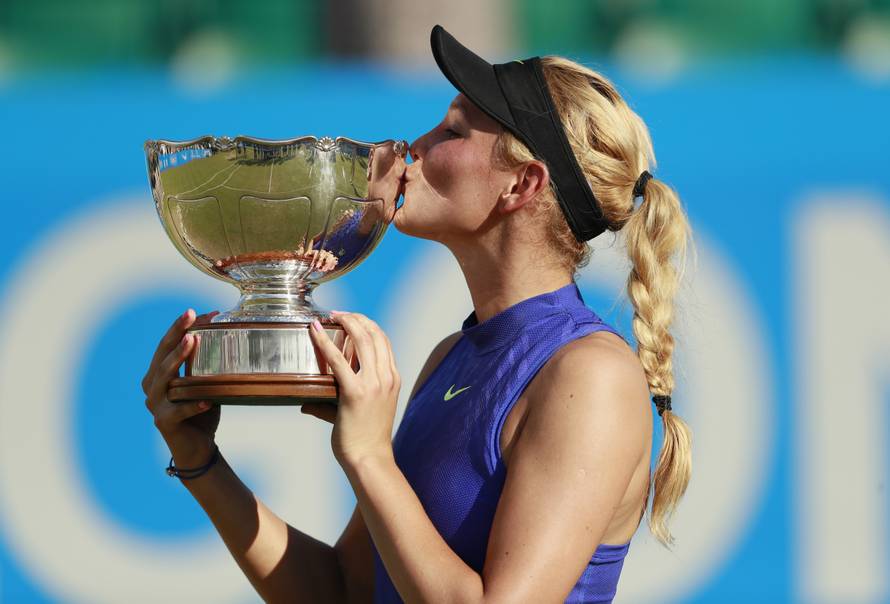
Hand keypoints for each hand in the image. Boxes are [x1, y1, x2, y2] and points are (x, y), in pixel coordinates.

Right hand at [142, 308, 220, 466]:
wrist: (197, 447)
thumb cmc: (201, 411)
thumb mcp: (203, 383)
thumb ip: (206, 364)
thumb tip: (227, 335)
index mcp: (158, 374)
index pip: (167, 345)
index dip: (179, 327)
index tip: (197, 311)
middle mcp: (152, 387)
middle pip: (162, 355)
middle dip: (176, 333)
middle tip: (191, 315)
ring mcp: (155, 405)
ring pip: (164, 379)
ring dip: (178, 359)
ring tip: (192, 342)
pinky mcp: (163, 423)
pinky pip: (177, 411)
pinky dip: (191, 405)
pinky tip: (205, 401)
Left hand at [304, 311, 399, 467]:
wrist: (370, 459)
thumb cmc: (365, 439)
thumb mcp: (362, 412)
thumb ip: (335, 403)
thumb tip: (307, 403)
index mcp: (392, 378)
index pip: (384, 340)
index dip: (368, 323)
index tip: (351, 317)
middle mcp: (386, 377)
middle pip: (375, 333)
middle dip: (356, 317)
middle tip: (337, 313)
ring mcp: (373, 384)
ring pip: (362, 339)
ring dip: (345, 322)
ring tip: (330, 316)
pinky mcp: (355, 393)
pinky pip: (338, 360)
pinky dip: (325, 342)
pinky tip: (315, 332)